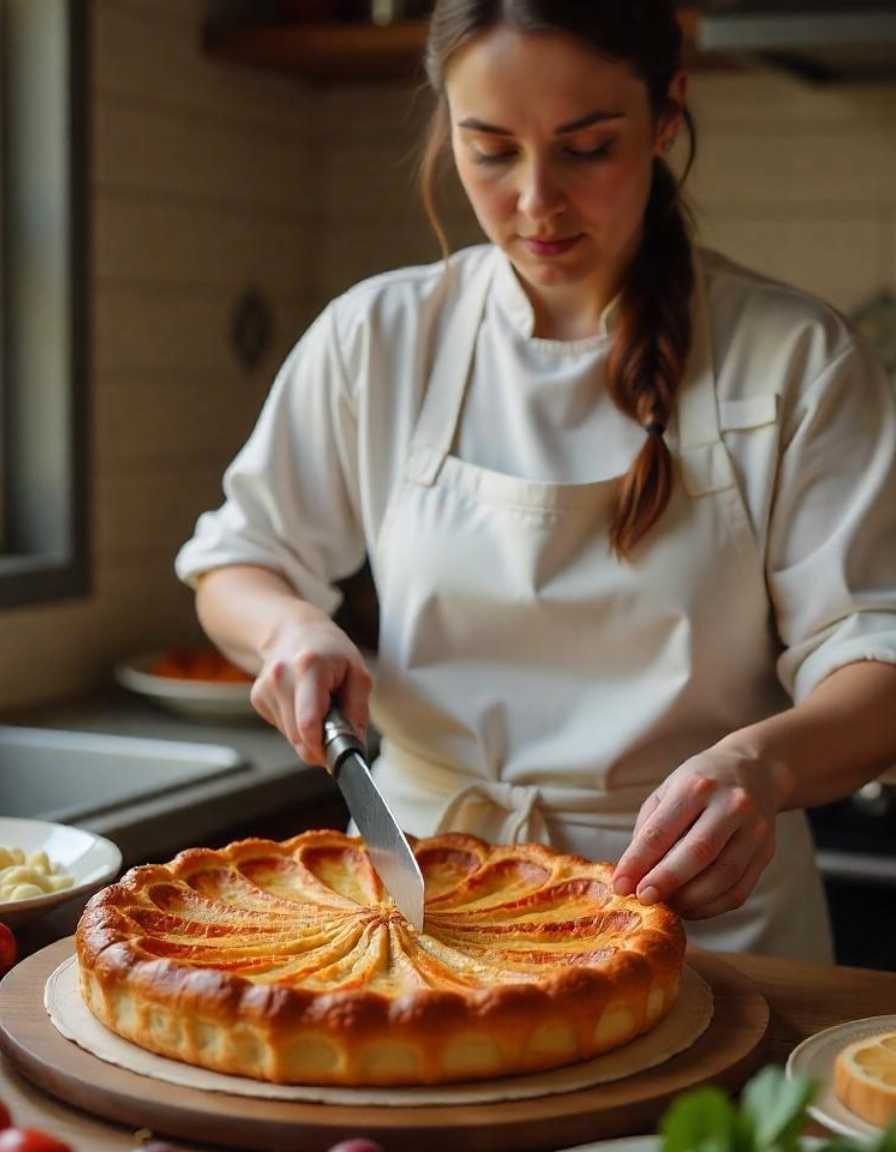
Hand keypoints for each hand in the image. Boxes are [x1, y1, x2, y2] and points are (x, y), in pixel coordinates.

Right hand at [250, 614, 371, 767]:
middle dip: (319, 743)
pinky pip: (281, 727)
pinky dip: (296, 725)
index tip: (334, 755)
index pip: (308, 723)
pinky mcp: (257, 697)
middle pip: (298, 736)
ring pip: (290, 736)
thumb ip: (357, 711)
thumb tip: (354, 745)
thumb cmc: (330, 650)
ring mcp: (265, 688)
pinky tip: (302, 703)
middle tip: (336, 727)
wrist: (294, 631)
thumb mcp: (357, 673)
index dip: (321, 748)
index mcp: (309, 668)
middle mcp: (281, 677)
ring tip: (319, 706)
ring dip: (308, 733)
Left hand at [611, 745, 788, 918]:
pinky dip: (712, 907)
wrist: (756, 770)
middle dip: (666, 881)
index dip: (638, 861)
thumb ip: (649, 829)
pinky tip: (691, 908)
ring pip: (723, 876)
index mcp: (696, 785)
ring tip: (667, 906)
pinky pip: (739, 890)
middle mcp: (730, 805)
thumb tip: (632, 875)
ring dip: (690, 900)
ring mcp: (753, 829)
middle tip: (643, 899)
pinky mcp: (766, 851)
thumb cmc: (701, 783)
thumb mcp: (668, 791)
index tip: (620, 886)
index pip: (662, 830)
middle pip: (697, 852)